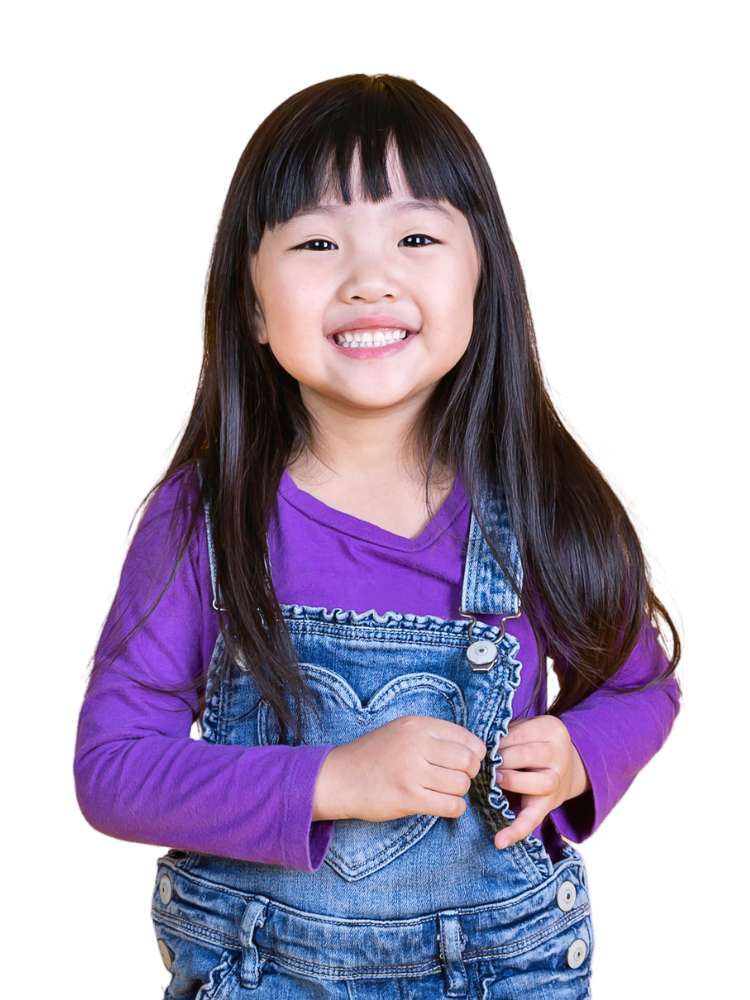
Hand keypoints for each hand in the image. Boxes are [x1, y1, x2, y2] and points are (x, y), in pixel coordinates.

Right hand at [312, 715, 486, 823]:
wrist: (338, 778)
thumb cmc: (372, 755)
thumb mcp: (401, 731)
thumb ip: (432, 735)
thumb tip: (470, 750)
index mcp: (418, 725)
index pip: (467, 738)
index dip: (474, 754)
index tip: (466, 762)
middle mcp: (417, 744)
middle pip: (468, 762)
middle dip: (469, 774)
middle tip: (456, 779)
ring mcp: (413, 772)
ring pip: (461, 784)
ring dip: (459, 792)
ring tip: (444, 792)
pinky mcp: (409, 798)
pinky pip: (451, 806)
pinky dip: (454, 809)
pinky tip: (443, 805)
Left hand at [492, 715, 589, 849]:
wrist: (569, 766)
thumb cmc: (534, 745)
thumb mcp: (525, 731)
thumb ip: (506, 735)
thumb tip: (475, 748)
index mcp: (551, 729)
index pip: (519, 734)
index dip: (497, 743)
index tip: (482, 749)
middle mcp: (559, 754)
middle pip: (530, 756)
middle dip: (503, 760)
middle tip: (486, 765)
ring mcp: (559, 780)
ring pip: (541, 782)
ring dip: (512, 782)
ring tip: (495, 783)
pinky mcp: (551, 804)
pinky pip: (535, 818)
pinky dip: (516, 831)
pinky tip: (499, 841)